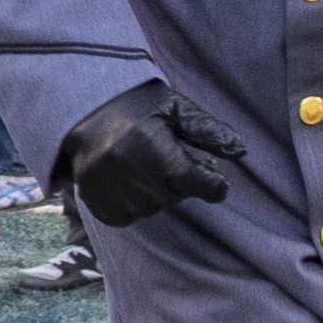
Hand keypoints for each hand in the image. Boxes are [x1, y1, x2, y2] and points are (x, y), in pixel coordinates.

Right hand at [54, 79, 245, 227]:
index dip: (213, 184)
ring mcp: (111, 191)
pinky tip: (129, 180)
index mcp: (154, 147)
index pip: (199, 182)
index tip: (215, 181)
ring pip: (152, 208)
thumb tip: (240, 151)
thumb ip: (208, 130)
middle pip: (176, 196)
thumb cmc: (135, 106)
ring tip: (145, 166)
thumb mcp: (174, 108)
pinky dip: (134, 203)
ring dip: (156, 192)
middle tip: (169, 160)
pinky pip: (128, 217)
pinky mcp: (97, 203)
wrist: (82, 110)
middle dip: (180, 181)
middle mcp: (131, 172)